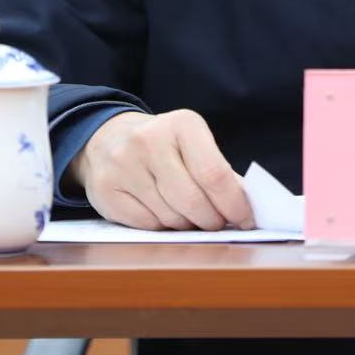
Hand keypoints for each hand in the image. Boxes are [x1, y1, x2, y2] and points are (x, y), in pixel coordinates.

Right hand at [67, 109, 254, 231]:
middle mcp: (150, 141)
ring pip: (170, 217)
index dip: (234, 204)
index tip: (246, 220)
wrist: (108, 138)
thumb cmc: (165, 147)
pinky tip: (163, 214)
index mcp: (182, 124)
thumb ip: (221, 173)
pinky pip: (147, 226)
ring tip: (189, 215)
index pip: (214, 174)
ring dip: (187, 226)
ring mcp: (124, 165)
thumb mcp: (195, 145)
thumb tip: (248, 208)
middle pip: (193, 200)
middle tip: (218, 224)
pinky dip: (162, 229)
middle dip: (212, 221)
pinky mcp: (106, 190)